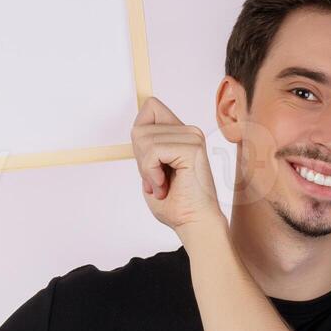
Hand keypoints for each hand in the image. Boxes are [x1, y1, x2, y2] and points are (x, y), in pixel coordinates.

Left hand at [130, 97, 223, 233]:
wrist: (194, 223)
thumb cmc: (175, 204)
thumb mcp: (151, 170)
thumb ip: (146, 148)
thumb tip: (136, 129)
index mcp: (181, 133)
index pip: (150, 107)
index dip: (140, 135)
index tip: (151, 164)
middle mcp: (189, 131)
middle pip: (140, 127)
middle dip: (140, 159)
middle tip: (157, 180)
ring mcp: (192, 137)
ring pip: (143, 139)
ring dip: (146, 170)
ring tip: (162, 185)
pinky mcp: (192, 148)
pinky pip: (153, 152)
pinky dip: (151, 173)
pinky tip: (164, 186)